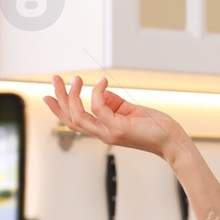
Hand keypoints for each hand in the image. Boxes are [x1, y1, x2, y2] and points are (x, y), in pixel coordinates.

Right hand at [43, 75, 185, 159]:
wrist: (171, 140)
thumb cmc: (154, 126)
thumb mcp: (129, 110)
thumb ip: (112, 102)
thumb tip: (100, 90)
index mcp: (103, 130)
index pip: (74, 121)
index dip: (59, 109)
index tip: (47, 95)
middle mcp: (102, 133)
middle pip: (71, 119)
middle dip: (59, 99)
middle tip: (55, 79)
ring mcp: (109, 132)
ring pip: (78, 116)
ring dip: (72, 96)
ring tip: (75, 79)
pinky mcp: (118, 128)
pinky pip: (99, 108)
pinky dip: (97, 93)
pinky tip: (103, 81)